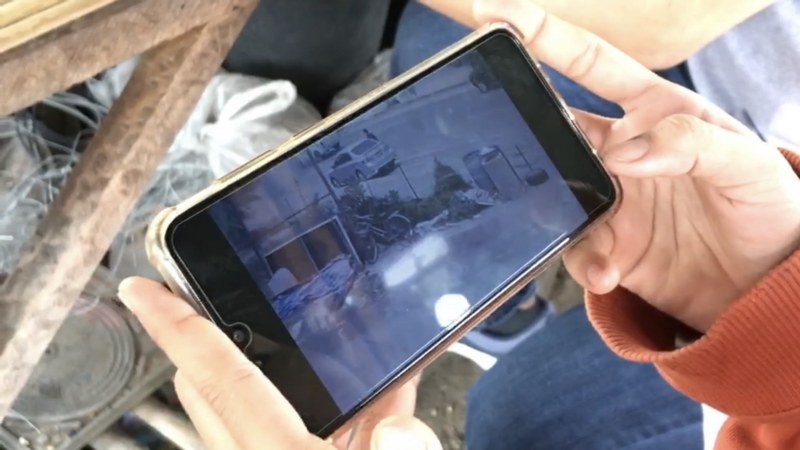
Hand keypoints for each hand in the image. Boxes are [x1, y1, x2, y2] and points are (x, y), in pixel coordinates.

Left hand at [118, 278, 440, 449]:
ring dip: (262, 377)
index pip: (222, 380)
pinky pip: (276, 431)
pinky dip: (309, 408)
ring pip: (241, 413)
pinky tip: (372, 401)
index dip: (180, 328)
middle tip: (216, 301)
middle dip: (207, 346)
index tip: (142, 288)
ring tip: (302, 350)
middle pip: (215, 392)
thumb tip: (399, 429)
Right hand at [455, 0, 799, 330]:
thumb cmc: (764, 205)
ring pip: (552, 189)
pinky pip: (573, 246)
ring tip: (589, 239)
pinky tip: (607, 271)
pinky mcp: (605, 243)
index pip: (591, 63)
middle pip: (554, 124)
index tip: (496, 14)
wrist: (763, 282)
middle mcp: (620, 150)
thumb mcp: (746, 162)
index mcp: (653, 110)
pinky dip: (584, 260)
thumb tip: (622, 152)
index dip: (545, 36)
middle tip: (501, 135)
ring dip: (554, 209)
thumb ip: (689, 143)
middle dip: (524, 126)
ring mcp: (608, 197)